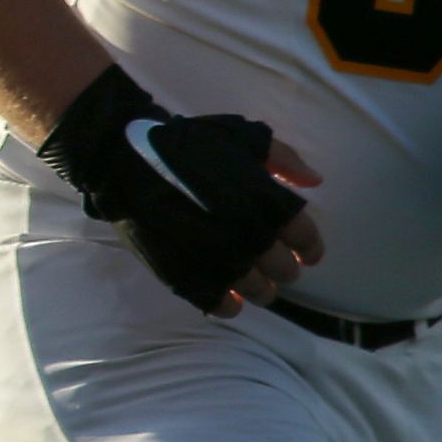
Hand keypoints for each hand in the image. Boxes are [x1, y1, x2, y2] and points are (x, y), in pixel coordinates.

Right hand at [38, 63, 324, 317]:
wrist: (127, 160)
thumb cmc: (188, 144)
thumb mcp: (243, 136)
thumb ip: (284, 159)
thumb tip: (315, 182)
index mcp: (269, 204)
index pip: (307, 241)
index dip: (309, 248)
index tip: (303, 251)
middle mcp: (251, 237)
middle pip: (285, 271)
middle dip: (283, 267)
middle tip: (271, 261)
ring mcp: (219, 261)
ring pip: (258, 292)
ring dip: (259, 288)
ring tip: (249, 279)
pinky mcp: (189, 277)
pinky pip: (222, 306)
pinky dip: (229, 303)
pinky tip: (226, 292)